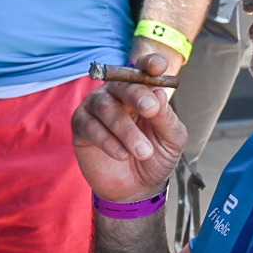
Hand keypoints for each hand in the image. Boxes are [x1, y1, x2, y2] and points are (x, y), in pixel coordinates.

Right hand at [72, 53, 186, 202]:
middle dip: (137, 95)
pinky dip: (108, 141)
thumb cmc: (156, 157)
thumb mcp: (172, 140)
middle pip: (123, 84)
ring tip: (143, 152)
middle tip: (150, 109)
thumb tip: (159, 93)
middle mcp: (117, 94)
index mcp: (142, 92)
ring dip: (126, 130)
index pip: (143, 70)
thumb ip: (166, 118)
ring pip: (106, 107)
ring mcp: (96, 108)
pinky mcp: (80, 126)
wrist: (137, 188)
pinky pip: (90, 126)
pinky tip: (122, 155)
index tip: (158, 68)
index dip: (149, 64)